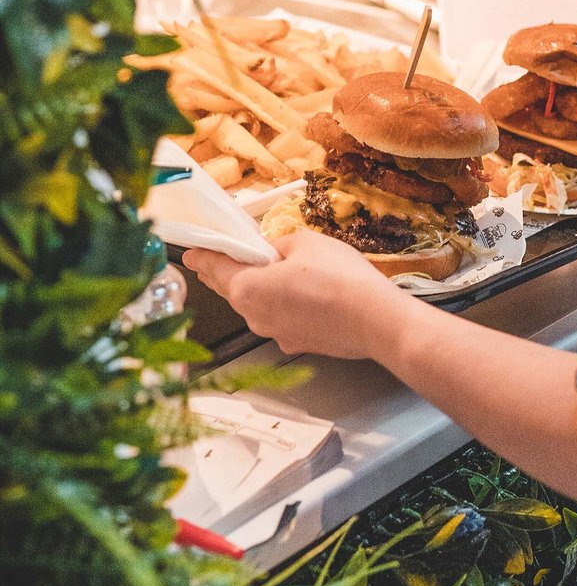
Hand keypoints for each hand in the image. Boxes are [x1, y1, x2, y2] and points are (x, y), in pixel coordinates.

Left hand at [182, 229, 417, 359]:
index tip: (191, 253)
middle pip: (232, 290)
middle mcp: (255, 317)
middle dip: (223, 273)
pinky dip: (280, 304)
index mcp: (247, 289)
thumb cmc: (340, 281)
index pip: (215, 268)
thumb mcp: (305, 242)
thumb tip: (275, 253)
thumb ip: (280, 245)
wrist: (376, 320)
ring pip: (256, 306)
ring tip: (264, 270)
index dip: (202, 256)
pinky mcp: (298, 342)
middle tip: (216, 259)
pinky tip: (297, 291)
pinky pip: (280, 318)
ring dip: (255, 288)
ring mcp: (276, 334)